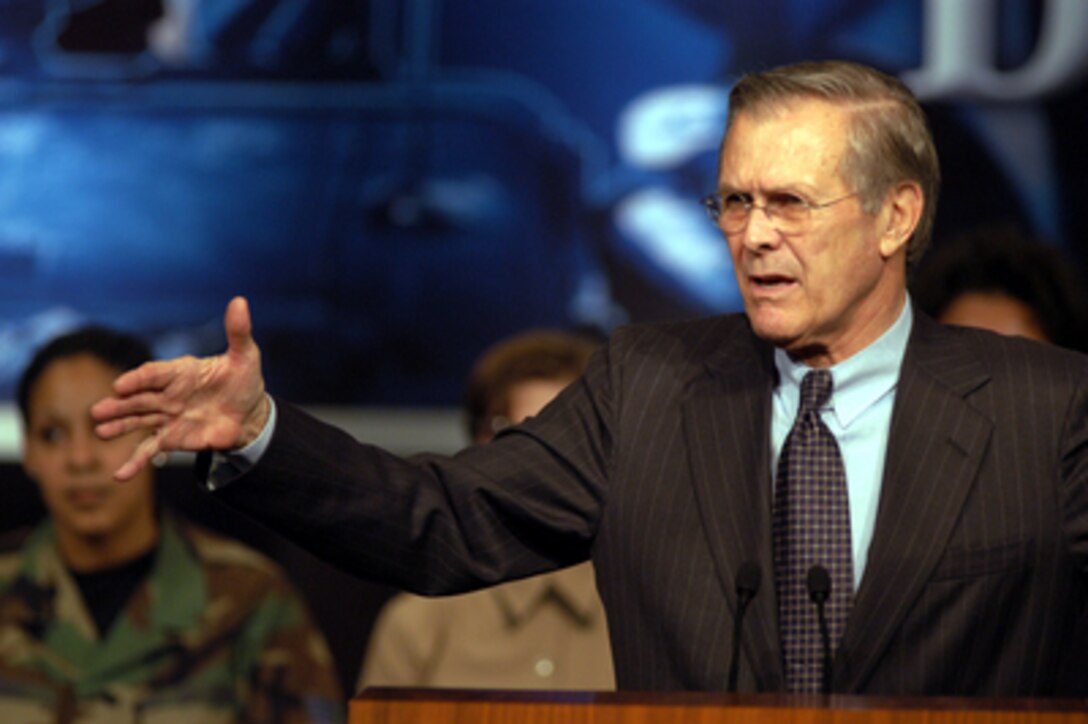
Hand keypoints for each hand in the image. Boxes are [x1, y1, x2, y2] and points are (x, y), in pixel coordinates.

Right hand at [91, 296, 269, 480]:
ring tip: (100, 432)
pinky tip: (119, 476)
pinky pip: (149, 450)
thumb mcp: (246, 356)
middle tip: (98, 411)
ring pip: (138, 421)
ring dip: (119, 427)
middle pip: (139, 399)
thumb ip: (238, 332)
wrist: (250, 415)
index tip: (122, 385)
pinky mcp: (171, 438)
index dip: (139, 379)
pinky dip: (134, 462)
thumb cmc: (244, 381)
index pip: (155, 374)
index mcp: (181, 372)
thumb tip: (239, 301)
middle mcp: (168, 394)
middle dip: (119, 405)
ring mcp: (167, 416)